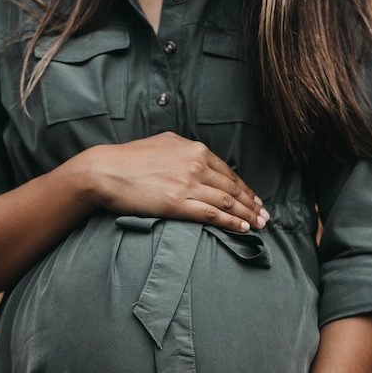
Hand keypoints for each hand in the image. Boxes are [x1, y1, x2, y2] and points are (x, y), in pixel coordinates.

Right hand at [78, 131, 270, 232]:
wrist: (105, 171)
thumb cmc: (129, 159)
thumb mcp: (162, 144)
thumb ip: (184, 150)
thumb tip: (196, 155)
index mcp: (194, 149)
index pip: (228, 171)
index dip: (245, 188)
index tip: (254, 199)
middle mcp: (195, 164)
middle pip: (232, 187)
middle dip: (252, 203)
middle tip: (266, 215)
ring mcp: (188, 184)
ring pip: (227, 201)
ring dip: (247, 214)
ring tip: (260, 225)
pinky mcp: (178, 203)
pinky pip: (212, 214)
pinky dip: (231, 222)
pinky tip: (243, 228)